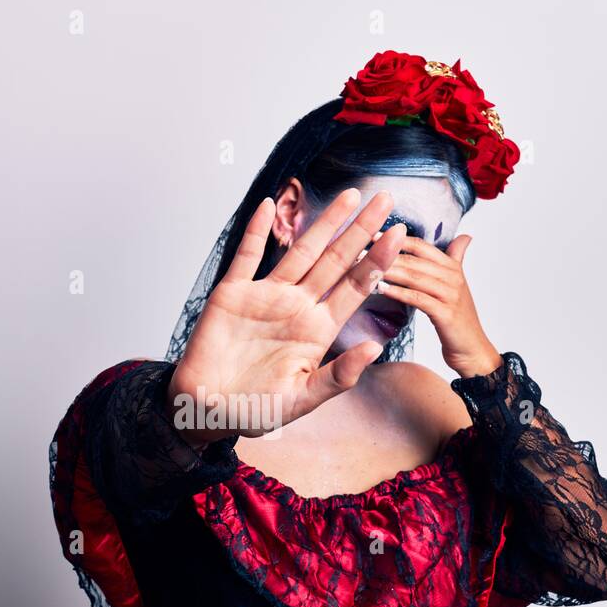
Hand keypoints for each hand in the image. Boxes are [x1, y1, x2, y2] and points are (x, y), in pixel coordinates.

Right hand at [170, 189, 407, 443]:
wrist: (207, 410)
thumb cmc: (254, 412)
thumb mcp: (302, 400)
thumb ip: (338, 376)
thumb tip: (375, 348)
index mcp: (318, 331)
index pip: (355, 289)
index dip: (378, 262)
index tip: (400, 236)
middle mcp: (297, 307)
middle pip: (336, 261)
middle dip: (361, 230)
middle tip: (386, 199)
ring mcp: (266, 296)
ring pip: (301, 251)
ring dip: (323, 222)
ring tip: (349, 195)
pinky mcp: (232, 293)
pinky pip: (246, 256)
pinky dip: (255, 231)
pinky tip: (267, 205)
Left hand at [372, 233, 501, 378]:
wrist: (473, 350)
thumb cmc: (458, 319)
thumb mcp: (457, 285)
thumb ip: (456, 259)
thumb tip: (464, 237)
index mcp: (452, 267)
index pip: (421, 246)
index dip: (396, 239)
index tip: (371, 235)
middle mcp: (453, 277)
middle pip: (414, 260)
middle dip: (385, 255)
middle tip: (358, 252)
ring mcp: (450, 295)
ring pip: (414, 277)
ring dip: (387, 271)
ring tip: (364, 268)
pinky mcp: (446, 313)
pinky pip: (417, 298)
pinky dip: (398, 292)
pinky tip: (380, 289)